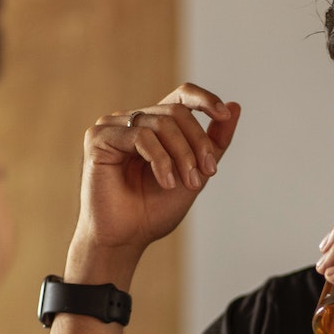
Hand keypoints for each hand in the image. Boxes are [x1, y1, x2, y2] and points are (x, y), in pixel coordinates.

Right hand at [70, 83, 240, 278]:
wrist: (126, 238)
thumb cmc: (153, 210)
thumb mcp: (196, 172)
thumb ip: (214, 143)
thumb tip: (235, 107)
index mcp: (153, 125)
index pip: (181, 95)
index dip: (205, 99)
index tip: (224, 116)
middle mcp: (132, 120)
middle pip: (176, 111)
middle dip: (198, 142)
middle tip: (207, 173)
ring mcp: (113, 127)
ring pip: (161, 122)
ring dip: (183, 155)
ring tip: (188, 183)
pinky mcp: (98, 138)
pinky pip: (140, 136)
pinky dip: (160, 160)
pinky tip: (166, 182)